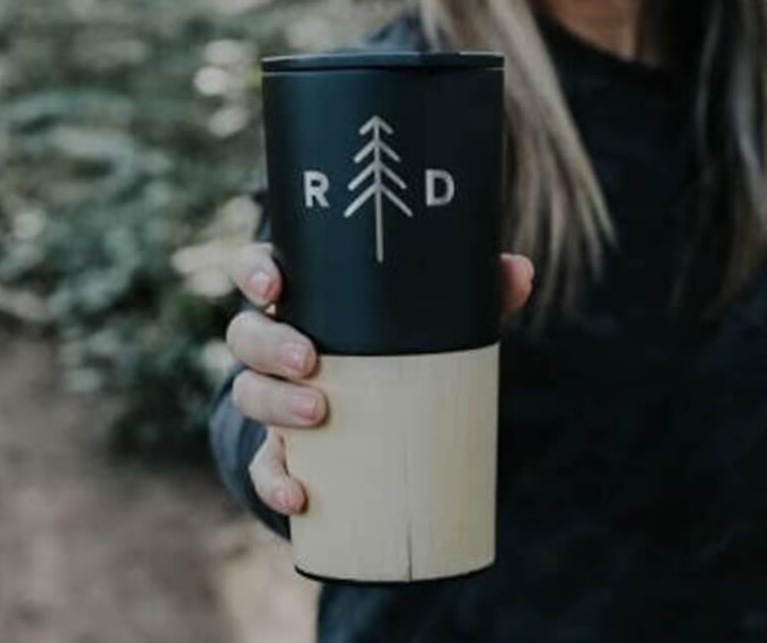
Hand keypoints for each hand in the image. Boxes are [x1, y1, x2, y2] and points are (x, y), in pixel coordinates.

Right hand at [225, 242, 534, 515]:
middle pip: (245, 334)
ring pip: (246, 393)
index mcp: (301, 296)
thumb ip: (475, 289)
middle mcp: (274, 342)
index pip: (256, 270)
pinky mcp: (280, 448)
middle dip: (270, 345)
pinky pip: (262, 465)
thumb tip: (521, 271)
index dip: (254, 273)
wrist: (383, 414)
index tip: (275, 286)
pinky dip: (274, 481)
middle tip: (310, 359)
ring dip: (272, 403)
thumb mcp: (435, 314)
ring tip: (316, 411)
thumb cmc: (401, 342)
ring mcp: (271, 396)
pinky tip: (300, 495)